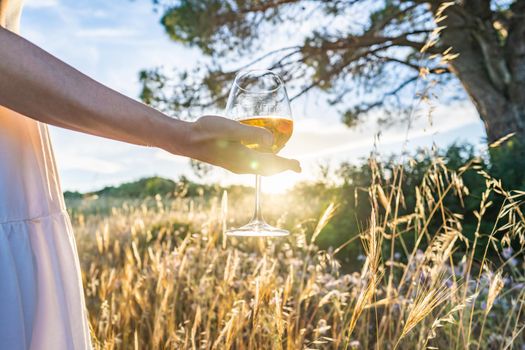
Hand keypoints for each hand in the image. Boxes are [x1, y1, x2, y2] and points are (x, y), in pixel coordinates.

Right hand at [171, 115, 300, 175]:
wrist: (186, 140)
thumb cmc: (207, 131)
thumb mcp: (231, 128)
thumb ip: (251, 134)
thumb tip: (272, 141)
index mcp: (245, 159)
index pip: (272, 164)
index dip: (287, 165)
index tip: (299, 166)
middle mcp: (241, 165)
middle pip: (268, 170)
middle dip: (283, 167)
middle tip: (296, 166)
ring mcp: (235, 164)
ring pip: (260, 168)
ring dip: (273, 165)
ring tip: (283, 161)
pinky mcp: (229, 160)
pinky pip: (252, 165)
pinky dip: (263, 161)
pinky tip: (261, 153)